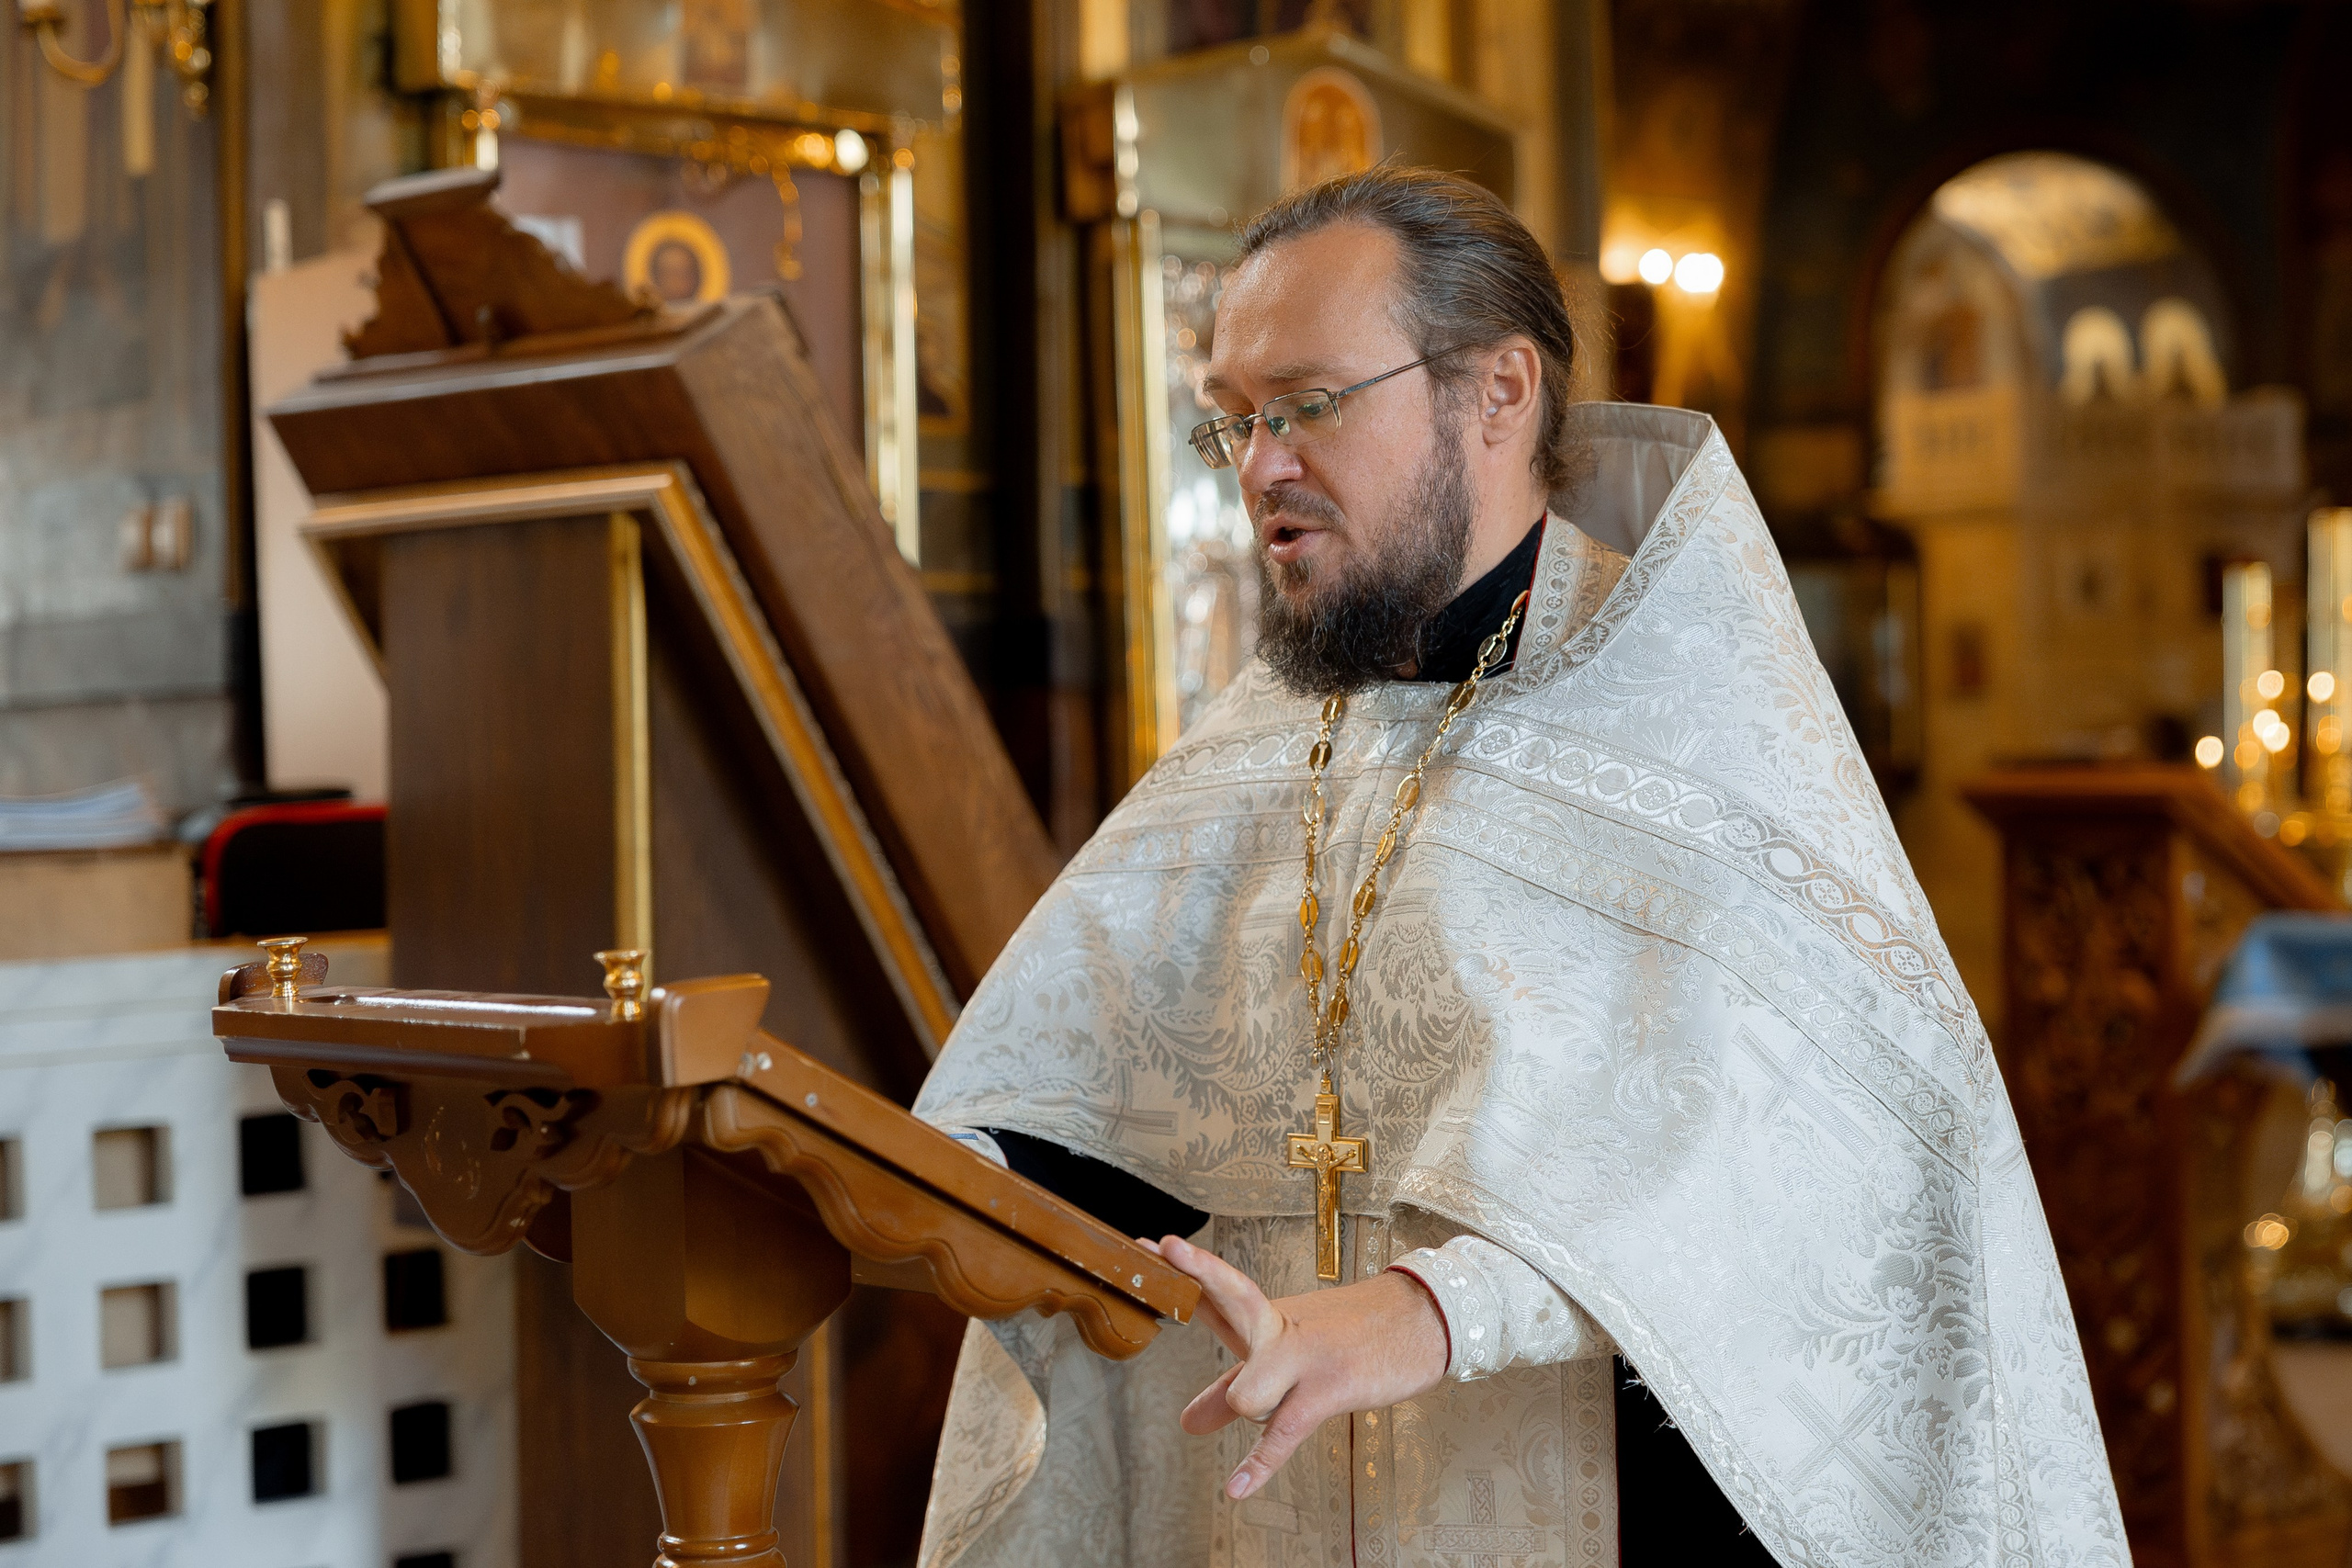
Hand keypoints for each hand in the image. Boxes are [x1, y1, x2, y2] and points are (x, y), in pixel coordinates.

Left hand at [1140, 1233, 1447, 1499]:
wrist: (1423, 1323)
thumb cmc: (1353, 1337)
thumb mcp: (1288, 1353)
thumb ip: (1231, 1386)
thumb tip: (1188, 1424)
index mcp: (1269, 1314)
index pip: (1217, 1288)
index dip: (1183, 1268)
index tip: (1148, 1244)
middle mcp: (1281, 1327)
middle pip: (1232, 1297)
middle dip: (1199, 1275)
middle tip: (1164, 1251)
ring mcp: (1305, 1358)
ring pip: (1251, 1384)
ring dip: (1241, 1405)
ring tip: (1227, 1418)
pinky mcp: (1327, 1390)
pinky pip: (1284, 1432)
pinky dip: (1258, 1466)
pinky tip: (1236, 1488)